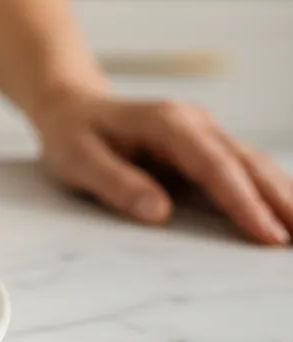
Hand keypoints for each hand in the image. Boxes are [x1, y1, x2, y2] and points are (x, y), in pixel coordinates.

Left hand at [33, 90, 292, 245]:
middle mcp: (195, 123)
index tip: (268, 234)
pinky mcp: (209, 148)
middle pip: (249, 163)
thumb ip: (114, 183)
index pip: (214, 165)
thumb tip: (158, 213)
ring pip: (256, 165)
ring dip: (286, 198)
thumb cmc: (72, 134)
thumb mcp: (76, 159)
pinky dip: (272, 192)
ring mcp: (206, 133)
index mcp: (165, 122)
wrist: (72, 107)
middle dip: (283, 202)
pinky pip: (246, 170)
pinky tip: (290, 216)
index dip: (243, 201)